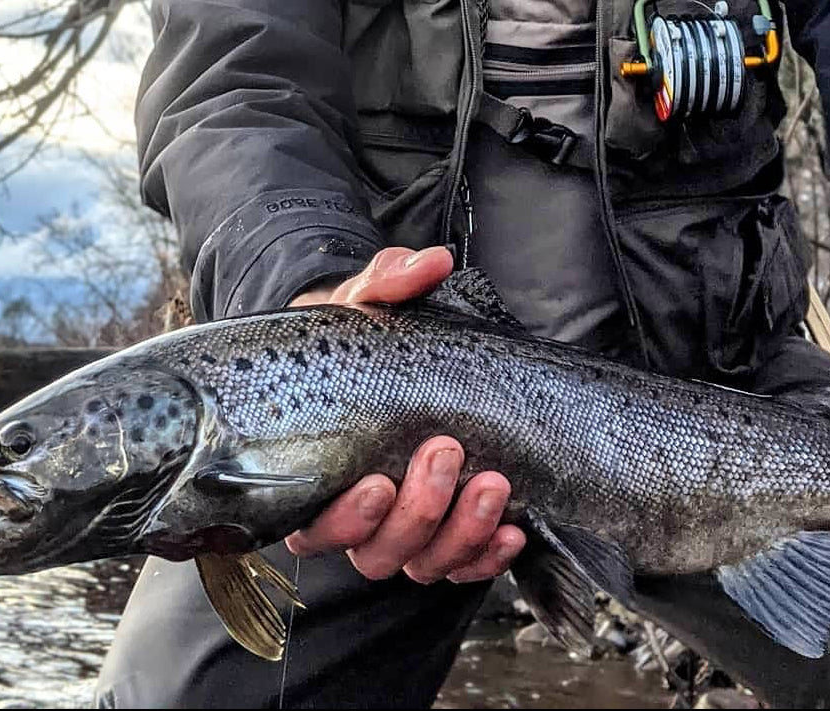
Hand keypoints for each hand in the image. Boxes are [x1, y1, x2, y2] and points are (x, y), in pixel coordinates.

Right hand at [285, 246, 526, 582]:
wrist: (387, 352)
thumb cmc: (359, 334)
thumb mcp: (362, 303)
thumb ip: (387, 282)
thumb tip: (432, 263)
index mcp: (317, 469)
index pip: (314, 525)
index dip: (344, 520)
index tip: (378, 481)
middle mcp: (356, 511)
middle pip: (376, 552)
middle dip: (417, 512)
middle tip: (445, 451)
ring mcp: (402, 526)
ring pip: (421, 563)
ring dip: (459, 533)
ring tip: (491, 483)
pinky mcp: (445, 530)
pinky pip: (463, 565)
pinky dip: (487, 556)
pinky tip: (515, 529)